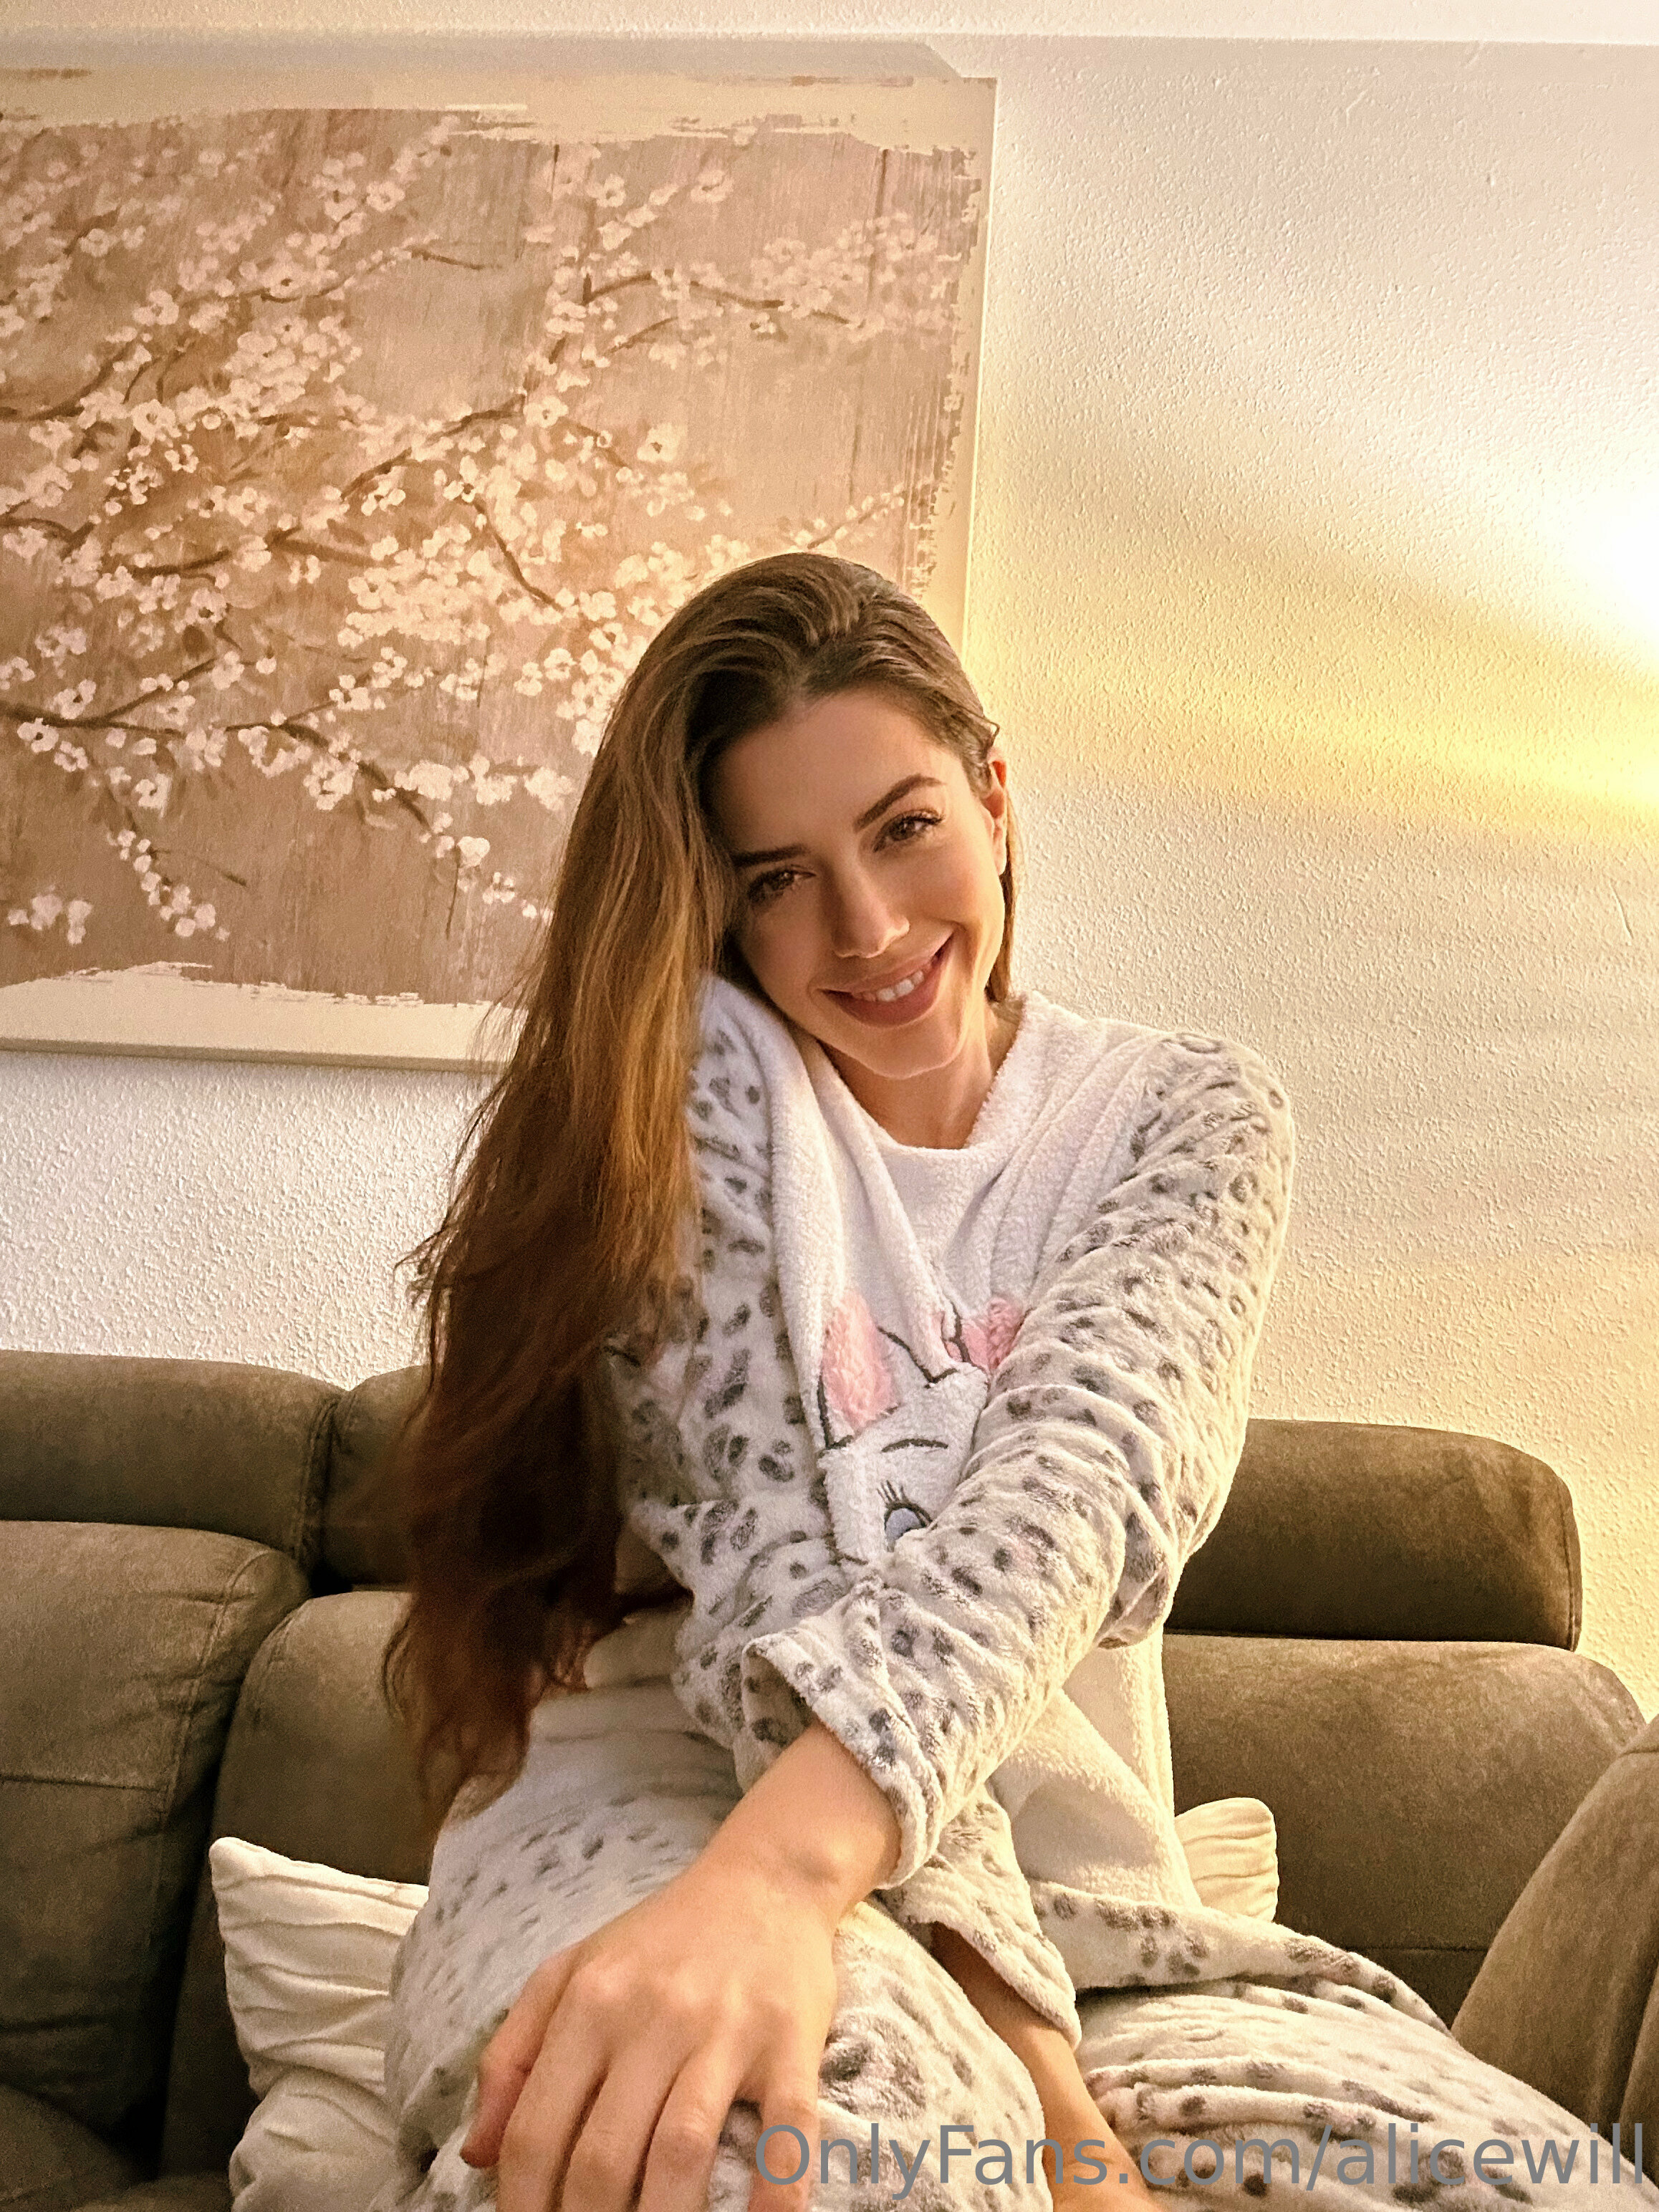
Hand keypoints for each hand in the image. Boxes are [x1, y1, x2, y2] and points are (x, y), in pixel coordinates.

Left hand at [458, 1843, 840, 2211]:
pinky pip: (785, 2131)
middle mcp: (652, 2016)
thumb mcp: (570, 1971)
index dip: (521, 2205)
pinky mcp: (789, 2042)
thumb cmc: (661, 1938)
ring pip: (681, 2150)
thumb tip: (476, 2155)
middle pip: (603, 2156)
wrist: (764, 1877)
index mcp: (590, 2002)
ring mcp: (724, 2031)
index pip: (535, 2129)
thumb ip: (513, 2054)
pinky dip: (775, 2194)